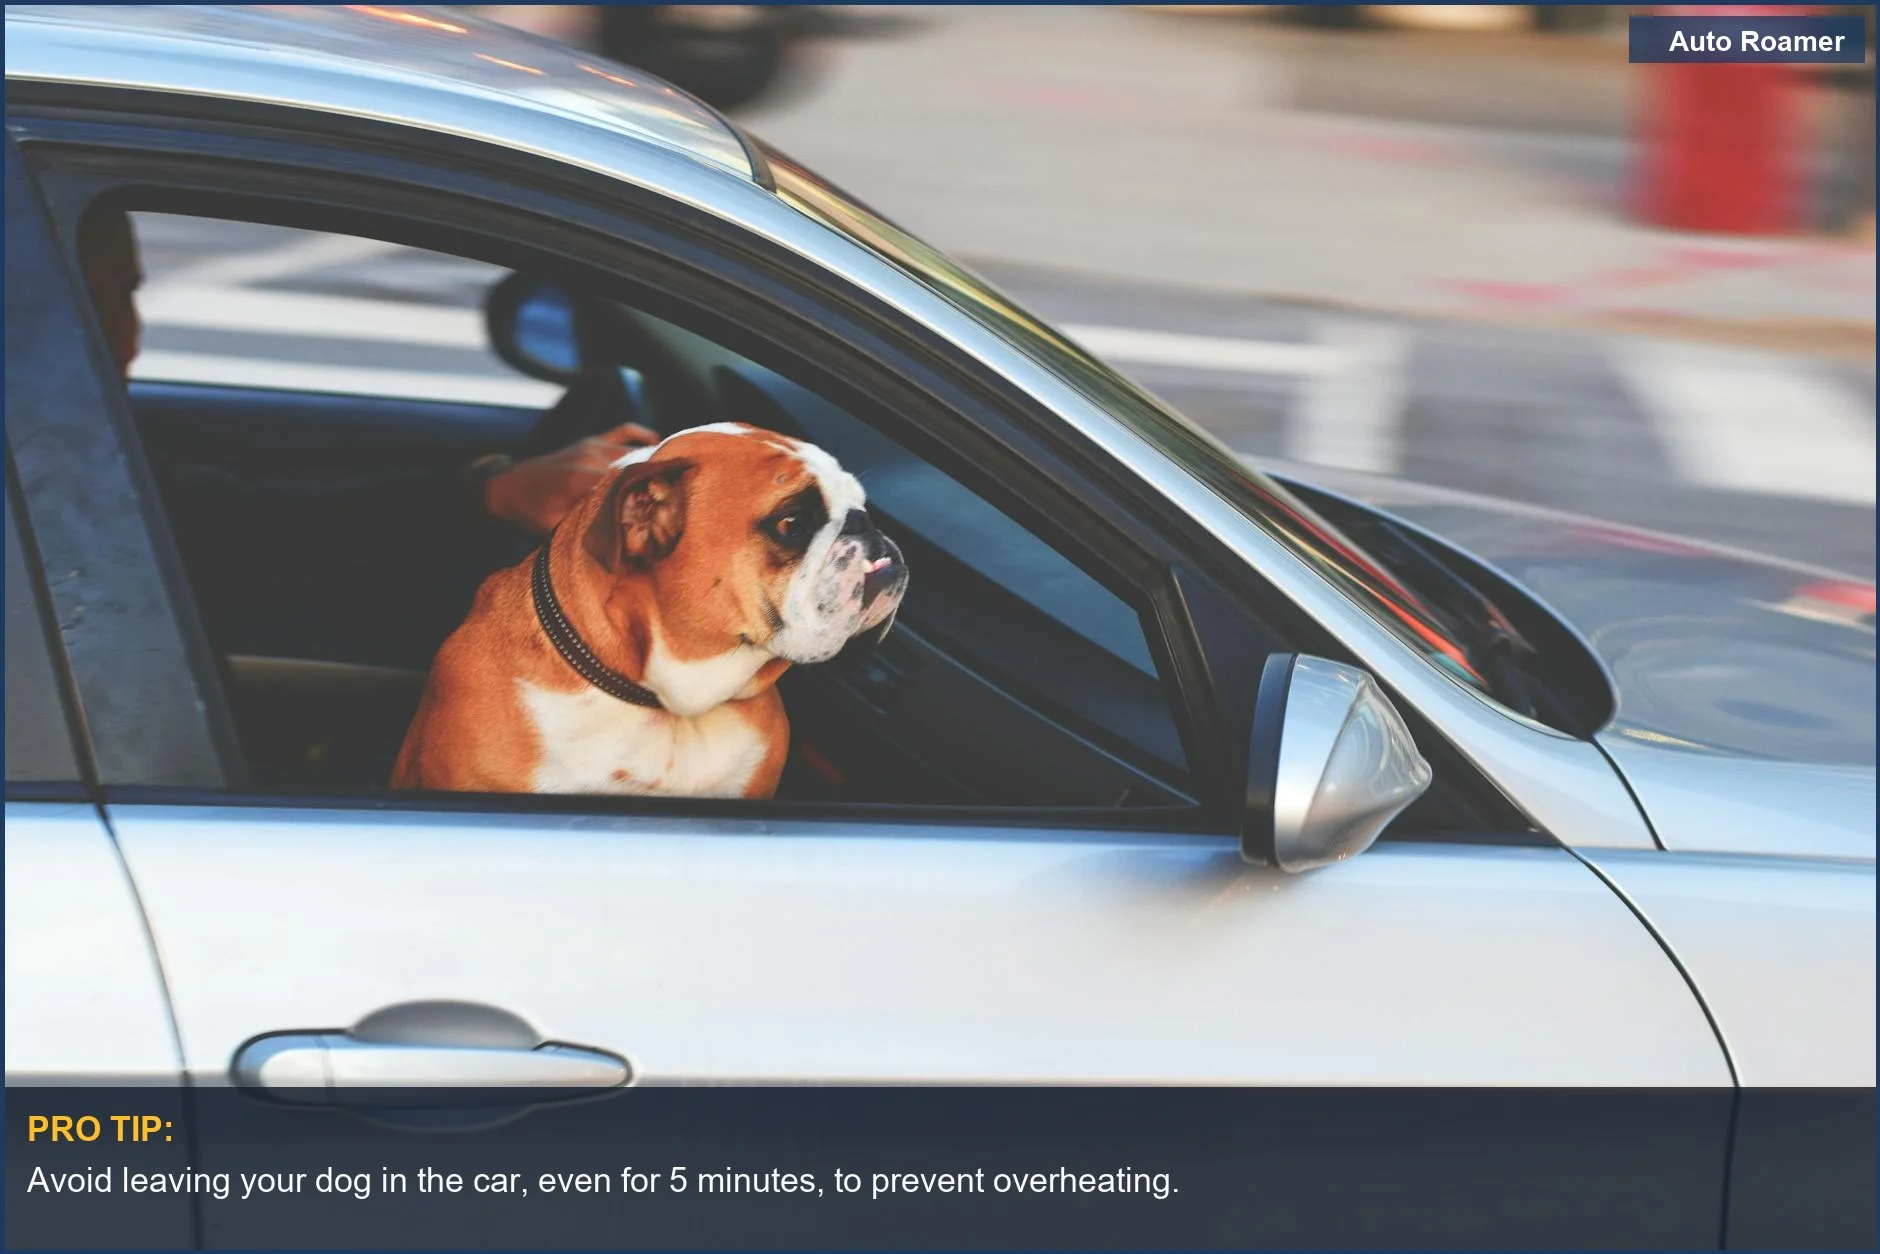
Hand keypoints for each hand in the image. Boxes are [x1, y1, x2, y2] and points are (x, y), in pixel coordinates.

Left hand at [481, 423, 660, 535]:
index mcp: (581, 479)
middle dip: (657, 479)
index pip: (626, 484)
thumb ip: (586, 530)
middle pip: (636, 465)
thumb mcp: (555, 528)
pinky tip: (658, 443)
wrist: (504, 486)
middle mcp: (590, 457)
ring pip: (634, 450)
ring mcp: (591, 445)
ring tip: (675, 476)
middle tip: (679, 494)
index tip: (670, 507)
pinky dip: (642, 435)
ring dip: (653, 461)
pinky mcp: (590, 440)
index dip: (650, 495)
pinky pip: (623, 431)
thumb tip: (619, 545)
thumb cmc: (528, 511)